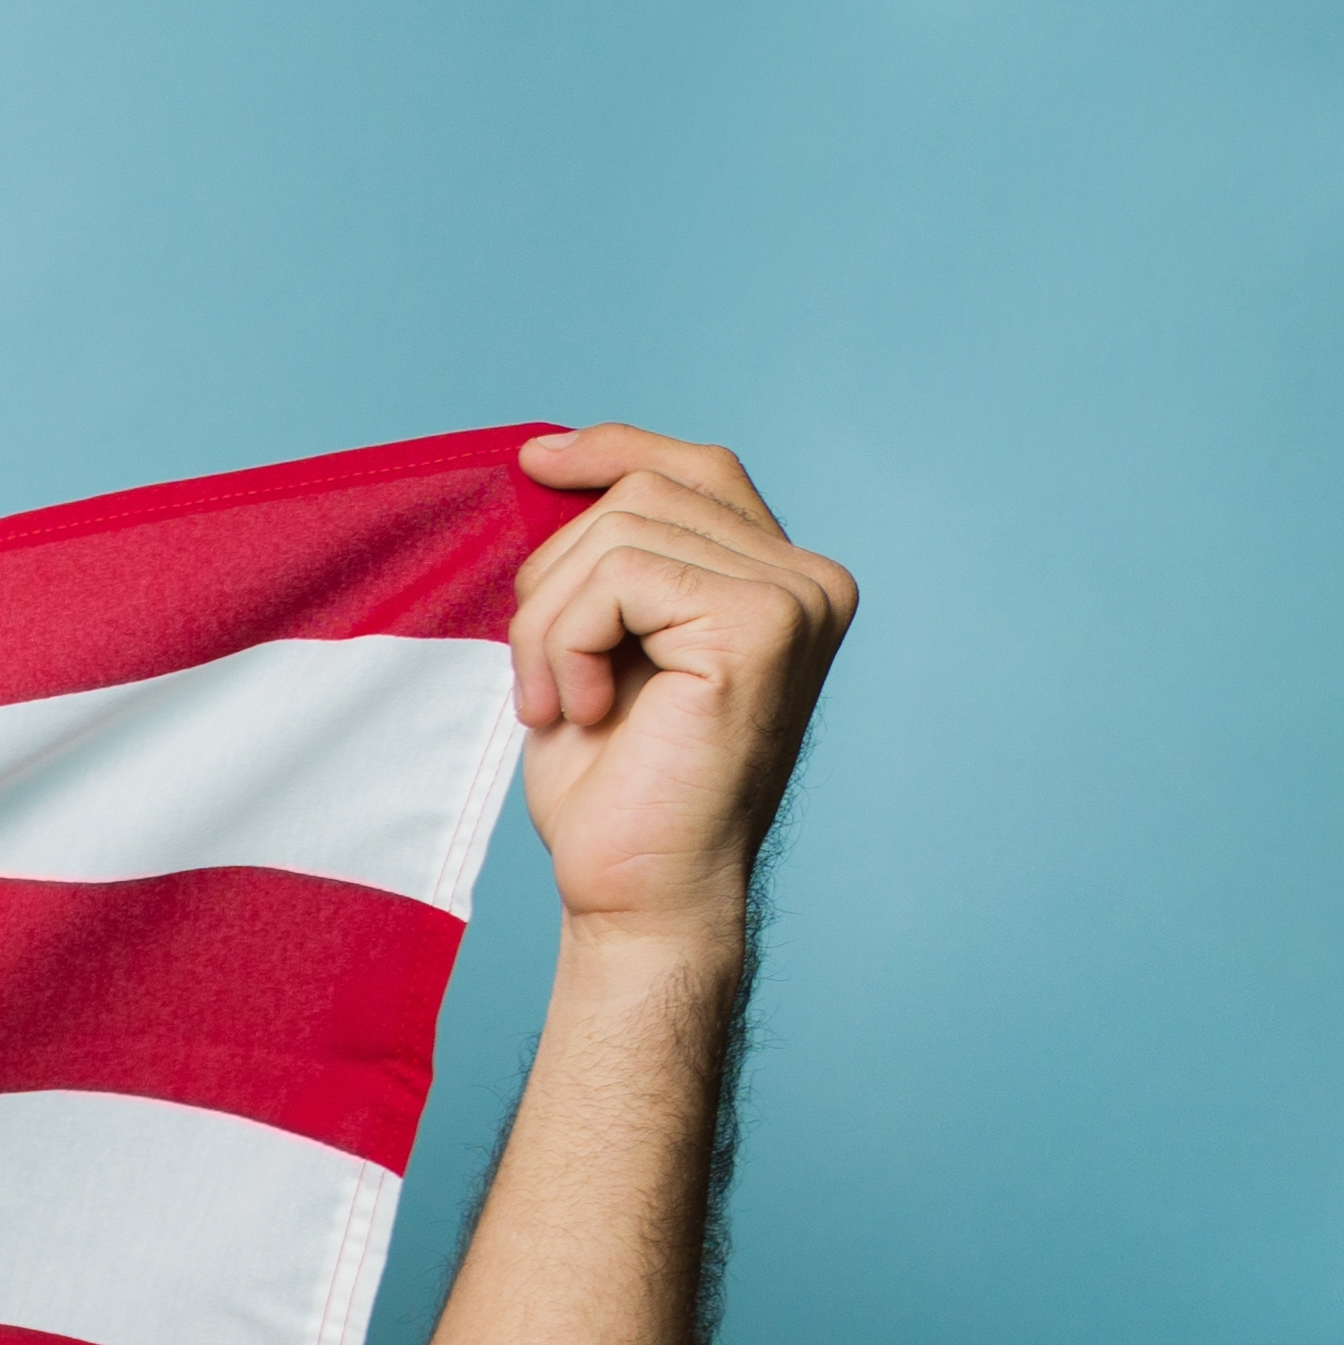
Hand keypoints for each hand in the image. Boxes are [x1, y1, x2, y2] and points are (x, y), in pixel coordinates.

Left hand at [505, 425, 855, 954]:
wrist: (640, 893)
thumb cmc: (617, 791)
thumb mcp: (602, 649)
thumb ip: (609, 563)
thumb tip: (557, 465)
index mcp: (782, 580)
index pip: (697, 471)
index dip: (614, 451)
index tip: (535, 461)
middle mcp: (809, 578)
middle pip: (643, 493)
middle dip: (553, 578)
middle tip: (539, 680)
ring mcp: (795, 597)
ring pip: (617, 531)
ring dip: (548, 624)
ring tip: (557, 705)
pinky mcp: (759, 625)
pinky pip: (618, 578)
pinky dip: (567, 644)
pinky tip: (581, 710)